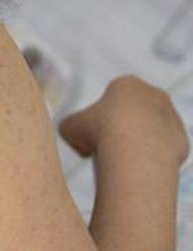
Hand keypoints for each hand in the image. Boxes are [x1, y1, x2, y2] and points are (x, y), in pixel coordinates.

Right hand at [59, 75, 187, 164]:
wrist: (135, 152)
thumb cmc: (100, 134)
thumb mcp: (69, 126)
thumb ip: (71, 126)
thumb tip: (76, 137)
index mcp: (126, 84)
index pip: (108, 100)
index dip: (96, 119)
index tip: (90, 135)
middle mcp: (154, 94)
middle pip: (131, 114)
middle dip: (119, 129)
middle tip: (104, 148)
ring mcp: (172, 116)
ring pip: (147, 132)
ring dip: (134, 144)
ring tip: (120, 160)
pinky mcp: (181, 139)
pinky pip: (160, 151)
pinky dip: (149, 159)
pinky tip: (138, 166)